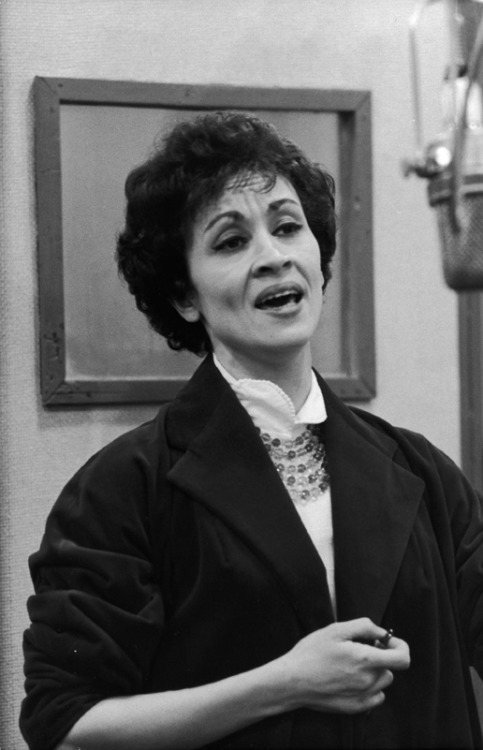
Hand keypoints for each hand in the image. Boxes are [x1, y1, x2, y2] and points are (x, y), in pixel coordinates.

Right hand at [278, 617, 409, 714]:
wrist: (292, 681)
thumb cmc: (311, 653)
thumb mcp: (335, 630)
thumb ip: (364, 626)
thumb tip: (382, 632)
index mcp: (365, 660)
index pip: (402, 659)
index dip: (400, 646)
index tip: (388, 641)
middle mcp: (368, 681)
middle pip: (390, 668)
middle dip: (380, 656)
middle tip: (360, 648)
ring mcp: (362, 697)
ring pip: (383, 682)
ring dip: (375, 671)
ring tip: (352, 664)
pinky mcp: (355, 708)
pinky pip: (375, 697)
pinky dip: (370, 687)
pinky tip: (352, 679)